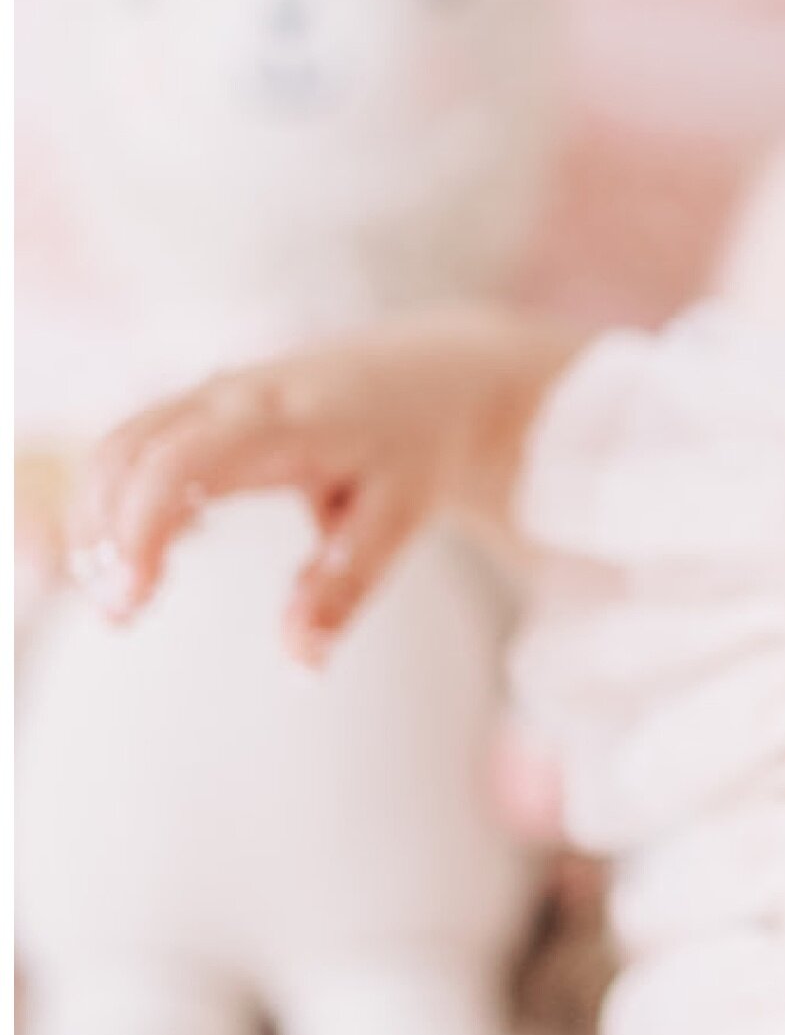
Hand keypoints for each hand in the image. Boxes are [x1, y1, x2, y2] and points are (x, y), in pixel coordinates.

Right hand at [67, 309, 583, 663]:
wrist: (438, 374)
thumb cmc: (418, 447)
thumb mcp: (402, 516)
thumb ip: (346, 585)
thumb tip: (302, 661)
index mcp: (286, 422)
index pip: (182, 462)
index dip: (139, 528)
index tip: (128, 602)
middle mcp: (236, 394)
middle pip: (127, 449)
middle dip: (102, 531)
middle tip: (118, 615)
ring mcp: (214, 390)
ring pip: (120, 441)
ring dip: (97, 517)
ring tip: (118, 597)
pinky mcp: (205, 401)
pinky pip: (135, 439)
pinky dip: (113, 497)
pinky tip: (130, 560)